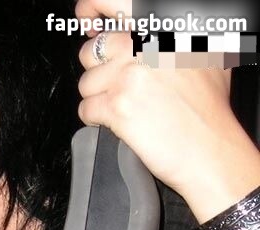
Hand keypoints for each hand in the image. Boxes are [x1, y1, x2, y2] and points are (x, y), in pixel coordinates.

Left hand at [75, 0, 258, 220]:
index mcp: (162, 27)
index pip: (111, 1)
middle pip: (91, 51)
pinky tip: (119, 123)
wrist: (209, 150)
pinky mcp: (116, 106)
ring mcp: (129, 74)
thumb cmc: (208, 108)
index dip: (91, 10)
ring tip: (125, 109)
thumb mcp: (205, 53)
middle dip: (100, 72)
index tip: (88, 23)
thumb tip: (143, 32)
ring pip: (86, 83)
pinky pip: (85, 109)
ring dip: (98, 98)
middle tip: (120, 87)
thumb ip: (174, 36)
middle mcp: (145, 45)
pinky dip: (95, 120)